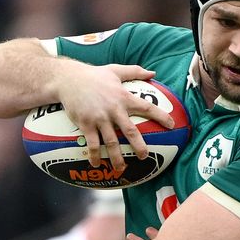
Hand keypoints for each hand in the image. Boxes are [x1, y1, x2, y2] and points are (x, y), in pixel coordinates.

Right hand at [55, 62, 177, 170]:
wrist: (67, 79)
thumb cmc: (93, 75)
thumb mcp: (115, 70)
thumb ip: (134, 71)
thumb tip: (153, 72)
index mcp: (123, 97)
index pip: (147, 107)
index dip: (160, 116)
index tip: (172, 125)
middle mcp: (113, 109)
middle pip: (130, 131)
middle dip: (139, 146)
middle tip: (144, 156)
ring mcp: (99, 118)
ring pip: (111, 142)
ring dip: (116, 157)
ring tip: (121, 169)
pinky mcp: (85, 124)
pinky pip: (92, 144)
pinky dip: (95, 155)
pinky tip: (96, 164)